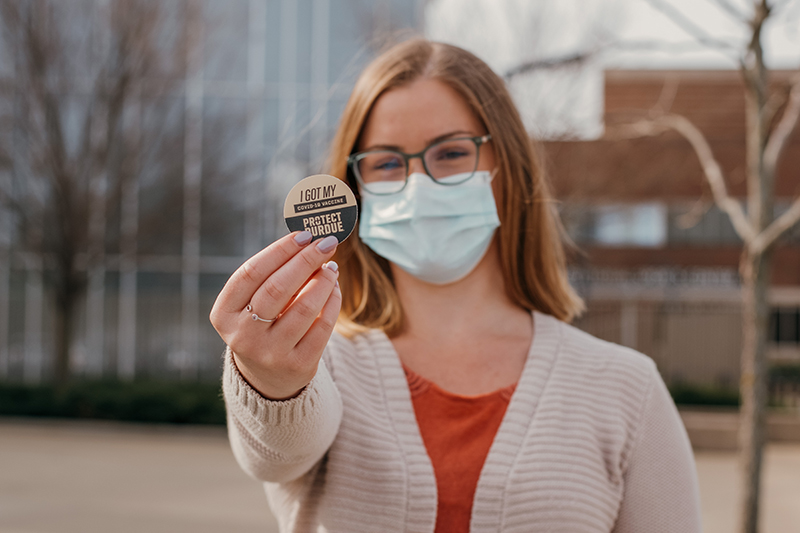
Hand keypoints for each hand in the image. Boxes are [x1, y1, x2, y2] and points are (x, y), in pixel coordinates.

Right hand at [210, 231, 340, 399]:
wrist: (268, 378)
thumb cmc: (262, 325)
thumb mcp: (253, 304)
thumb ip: (272, 276)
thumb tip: (309, 242)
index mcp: (224, 314)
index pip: (251, 272)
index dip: (279, 250)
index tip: (303, 234)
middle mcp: (242, 335)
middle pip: (277, 288)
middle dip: (306, 260)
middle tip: (326, 243)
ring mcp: (270, 353)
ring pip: (304, 307)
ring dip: (323, 280)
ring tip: (331, 267)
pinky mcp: (298, 365)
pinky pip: (322, 326)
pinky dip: (333, 302)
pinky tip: (335, 288)